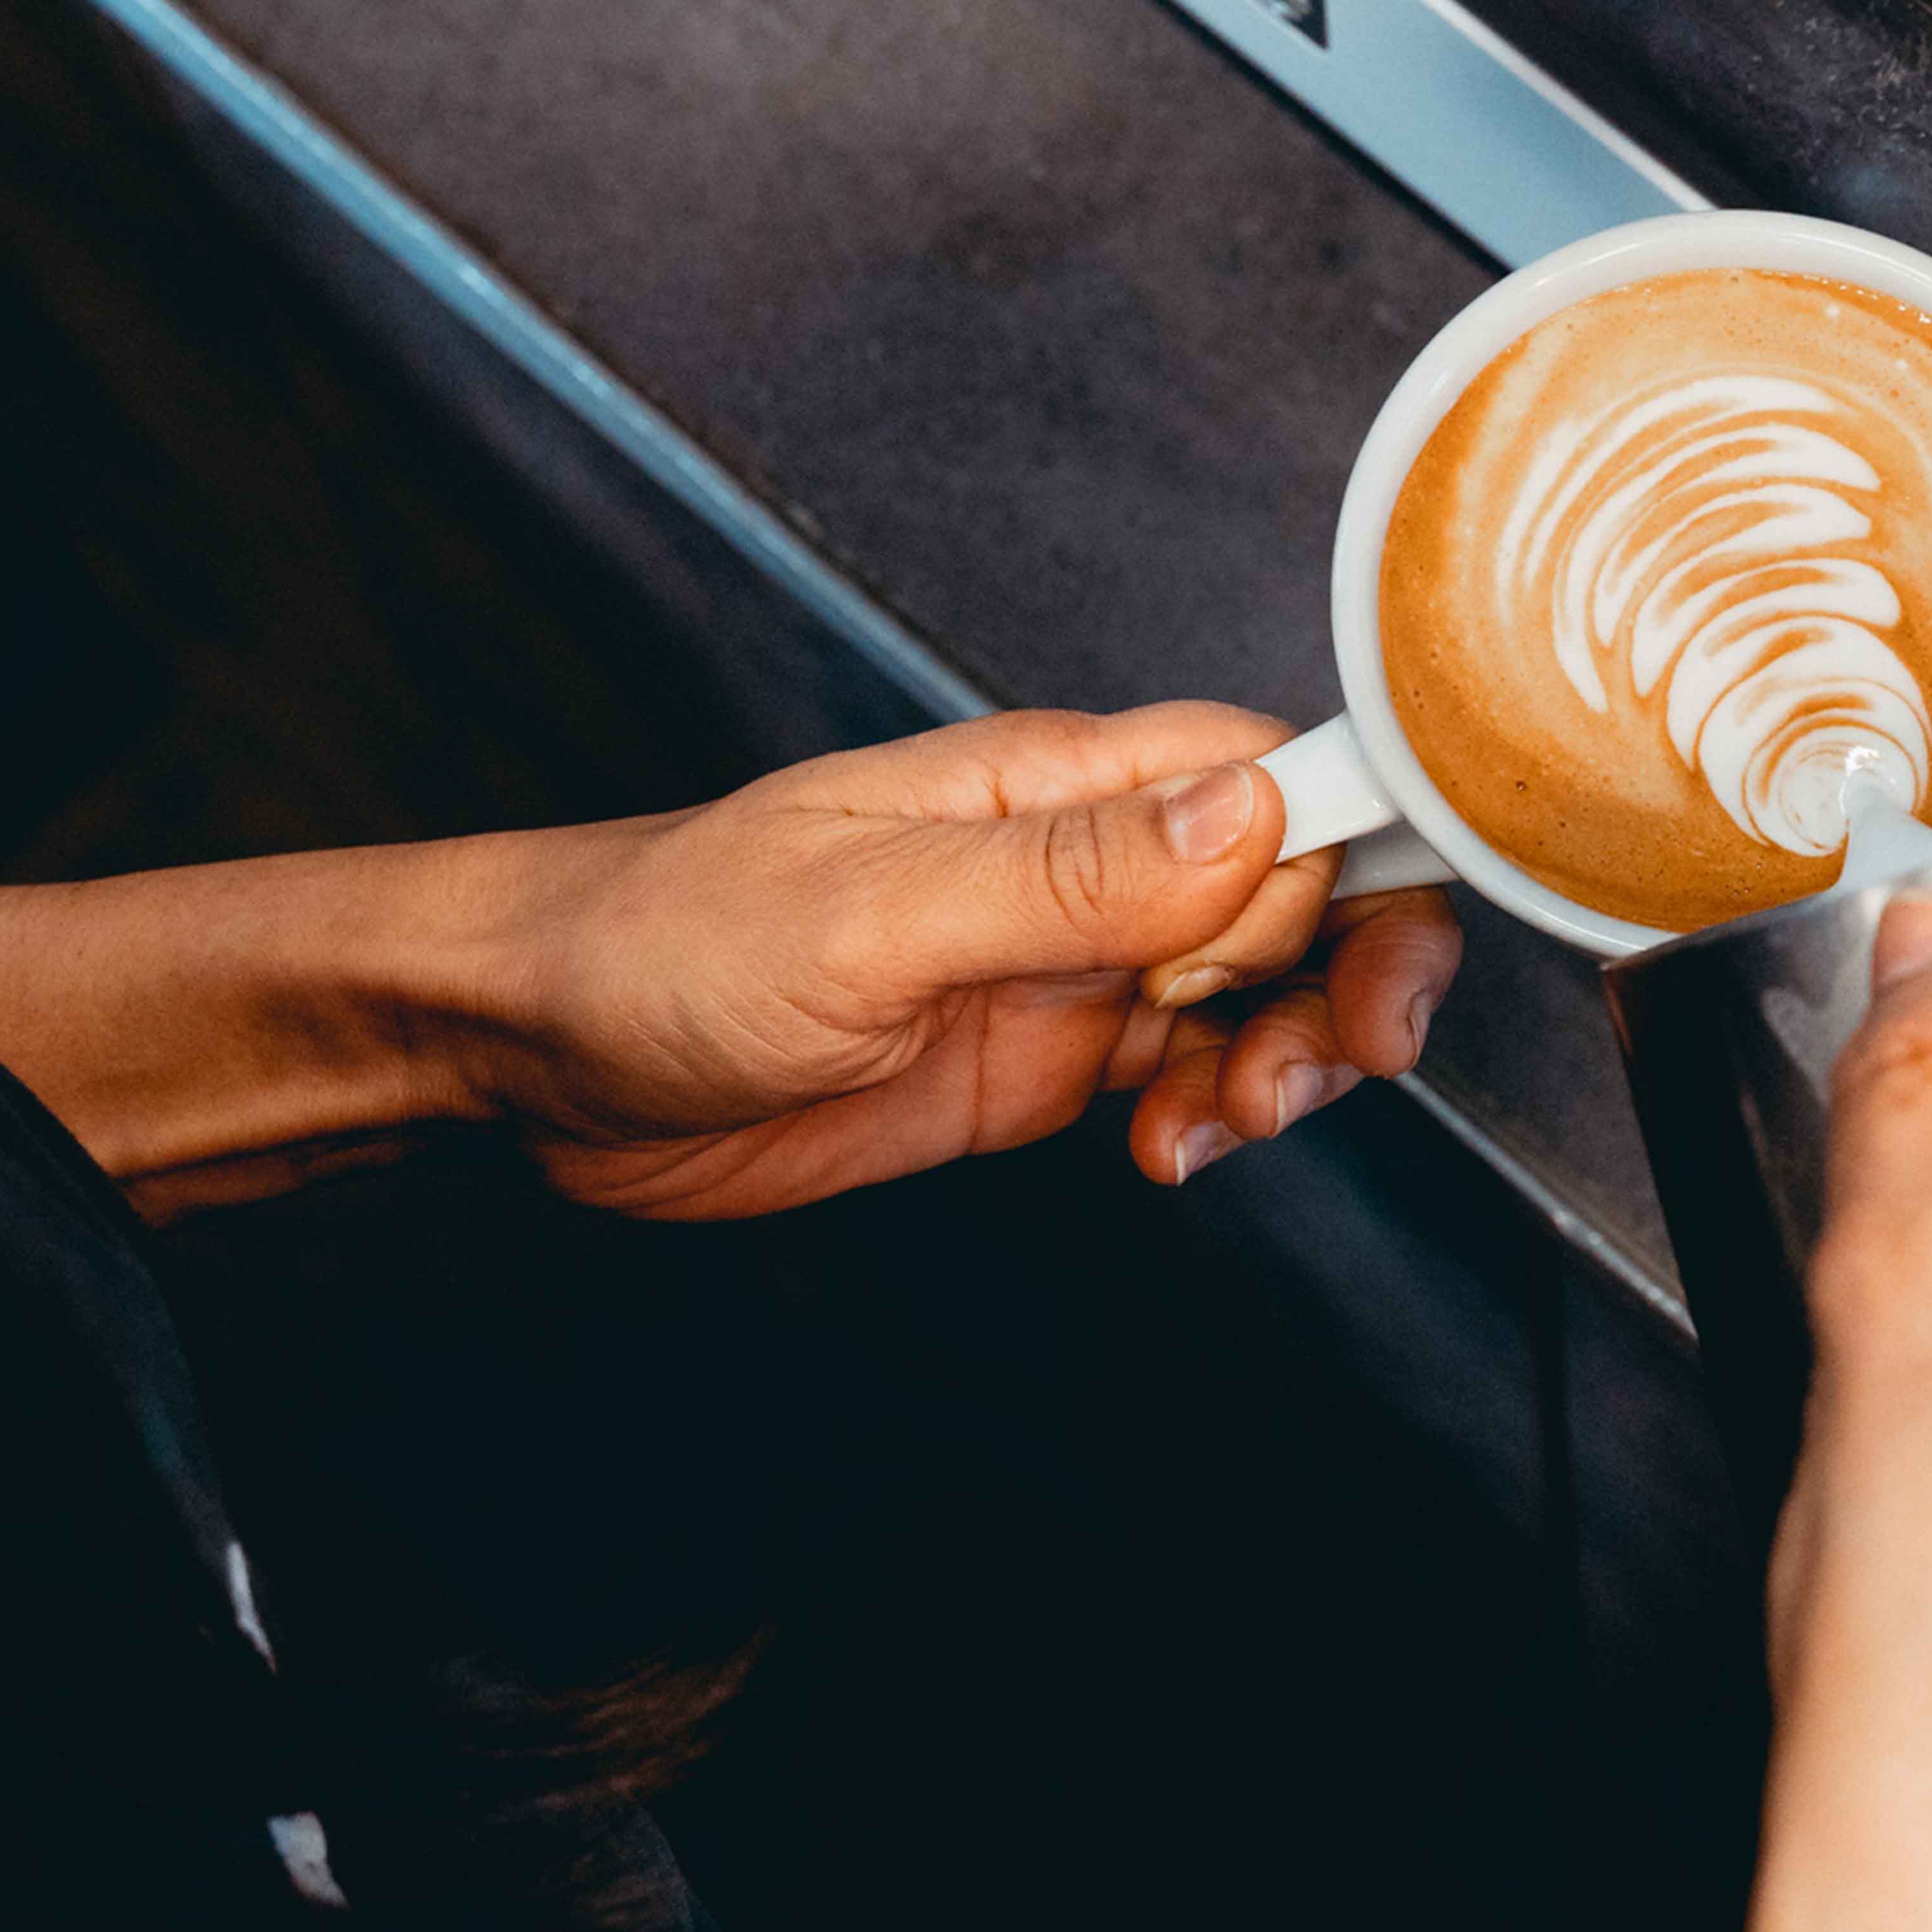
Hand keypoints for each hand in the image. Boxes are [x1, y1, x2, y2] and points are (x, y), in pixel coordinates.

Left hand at [478, 704, 1462, 1218]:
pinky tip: (1171, 1158)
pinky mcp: (1035, 1063)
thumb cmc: (662, 940)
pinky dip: (1213, 1122)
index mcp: (1053, 784)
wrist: (540, 1054)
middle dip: (1353, 976)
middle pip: (1300, 890)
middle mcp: (1080, 866)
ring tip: (1228, 1126)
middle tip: (1330, 1066)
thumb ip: (1065, 879)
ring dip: (1291, 1062)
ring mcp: (1063, 966)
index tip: (1391, 940)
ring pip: (1259, 993)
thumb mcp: (869, 916)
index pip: (1275, 774)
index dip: (1367, 843)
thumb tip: (1248, 817)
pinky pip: (1183, 1079)